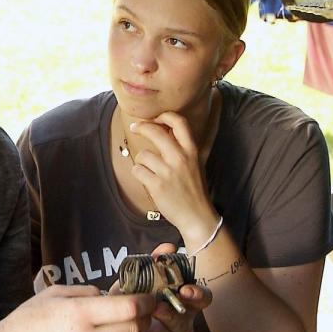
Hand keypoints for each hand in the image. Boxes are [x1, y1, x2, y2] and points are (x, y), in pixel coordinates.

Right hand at [0, 285, 154, 331]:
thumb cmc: (25, 322)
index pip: (130, 308)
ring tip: (124, 329)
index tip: (148, 298)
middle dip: (144, 319)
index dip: (146, 302)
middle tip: (142, 312)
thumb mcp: (53, 294)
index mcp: (79, 314)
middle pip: (135, 330)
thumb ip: (86, 292)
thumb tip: (110, 296)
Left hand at [116, 244, 212, 331]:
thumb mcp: (138, 279)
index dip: (198, 295)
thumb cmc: (132, 299)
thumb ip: (153, 263)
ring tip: (145, 317)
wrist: (111, 321)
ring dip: (158, 326)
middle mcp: (183, 324)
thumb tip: (167, 246)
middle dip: (173, 312)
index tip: (187, 290)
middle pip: (186, 320)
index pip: (203, 299)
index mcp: (185, 303)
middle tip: (159, 306)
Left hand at [128, 115, 220, 248]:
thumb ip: (183, 147)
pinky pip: (138, 171)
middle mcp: (180, 158)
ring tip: (150, 170)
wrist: (197, 216)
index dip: (164, 116)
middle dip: (142, 127)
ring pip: (143, 155)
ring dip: (142, 162)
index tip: (155, 118)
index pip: (178, 122)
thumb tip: (166, 129)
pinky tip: (148, 180)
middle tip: (135, 127)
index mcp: (191, 151)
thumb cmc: (194, 188)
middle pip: (155, 132)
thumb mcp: (195, 163)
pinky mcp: (157, 186)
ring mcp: (168, 172)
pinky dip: (139, 175)